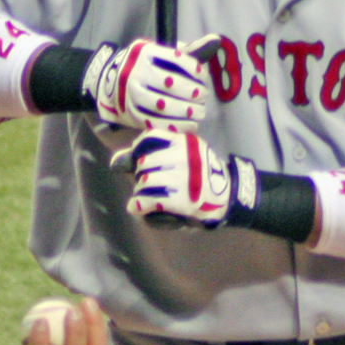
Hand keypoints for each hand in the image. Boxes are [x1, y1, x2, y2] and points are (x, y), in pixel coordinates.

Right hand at [83, 34, 219, 131]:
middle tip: (204, 96)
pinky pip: (157, 123)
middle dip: (193, 92)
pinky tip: (191, 125)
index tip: (203, 77)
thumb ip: (190, 50)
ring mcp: (131, 95)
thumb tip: (216, 39)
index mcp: (145, 53)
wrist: (114, 84)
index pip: (176, 59)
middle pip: (170, 84)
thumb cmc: (150, 67)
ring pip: (163, 106)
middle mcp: (136, 73)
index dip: (195, 70)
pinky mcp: (133, 115)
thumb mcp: (164, 54)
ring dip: (187, 111)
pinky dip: (177, 126)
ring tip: (200, 112)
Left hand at [114, 131, 234, 225]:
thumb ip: (152, 153)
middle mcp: (185, 157)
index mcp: (185, 142)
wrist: (228, 197)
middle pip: (144, 163)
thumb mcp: (185, 154)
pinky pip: (146, 199)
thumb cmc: (201, 176)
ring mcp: (184, 179)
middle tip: (151, 183)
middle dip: (141, 174)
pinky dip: (139, 204)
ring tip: (148, 196)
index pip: (149, 138)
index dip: (140, 151)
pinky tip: (139, 207)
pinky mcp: (180, 200)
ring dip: (141, 191)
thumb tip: (116, 162)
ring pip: (143, 182)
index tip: (143, 160)